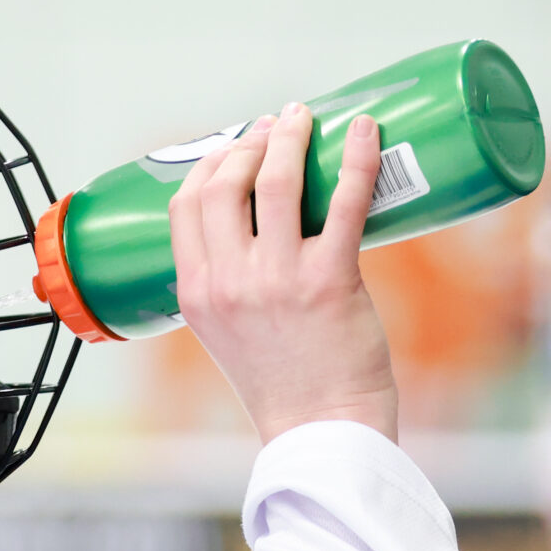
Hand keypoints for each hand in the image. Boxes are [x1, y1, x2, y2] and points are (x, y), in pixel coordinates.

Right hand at [168, 103, 397, 443]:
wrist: (323, 431)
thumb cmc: (284, 385)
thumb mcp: (226, 334)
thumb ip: (226, 285)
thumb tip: (254, 228)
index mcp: (196, 293)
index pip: (186, 203)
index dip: (210, 162)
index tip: (234, 146)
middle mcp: (229, 282)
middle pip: (225, 182)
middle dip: (249, 141)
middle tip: (276, 128)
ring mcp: (278, 280)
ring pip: (278, 180)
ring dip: (292, 137)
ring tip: (306, 120)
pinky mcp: (330, 281)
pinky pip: (344, 202)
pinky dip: (357, 158)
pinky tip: (364, 131)